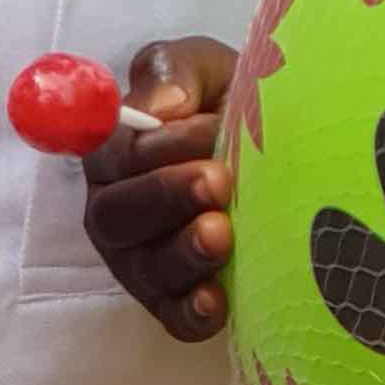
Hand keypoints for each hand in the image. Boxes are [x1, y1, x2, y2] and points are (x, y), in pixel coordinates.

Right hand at [80, 35, 237, 341]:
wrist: (269, 144)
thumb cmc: (222, 100)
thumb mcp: (203, 68)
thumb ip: (174, 72)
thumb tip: (164, 104)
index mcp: (115, 150)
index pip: (120, 154)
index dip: (158, 149)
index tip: (208, 137)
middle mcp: (116, 209)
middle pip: (118, 217)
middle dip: (167, 199)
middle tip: (218, 183)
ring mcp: (141, 260)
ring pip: (144, 269)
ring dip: (181, 255)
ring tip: (221, 236)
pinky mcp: (172, 299)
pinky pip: (171, 316)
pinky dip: (189, 313)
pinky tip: (216, 304)